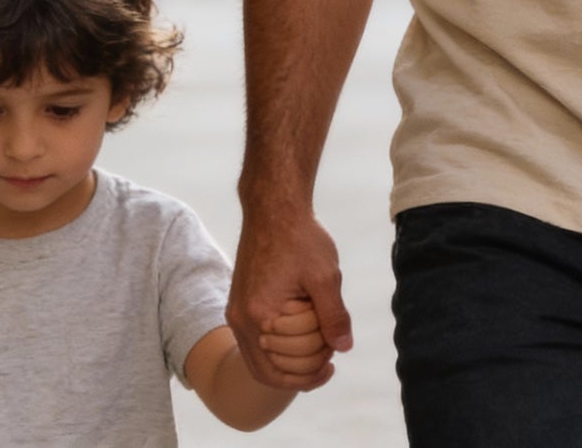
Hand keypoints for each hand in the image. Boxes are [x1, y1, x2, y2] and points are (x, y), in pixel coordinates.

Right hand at [226, 210, 351, 389]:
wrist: (274, 207)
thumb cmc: (300, 237)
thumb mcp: (325, 276)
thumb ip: (334, 315)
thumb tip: (344, 347)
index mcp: (259, 316)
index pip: (282, 369)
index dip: (311, 374)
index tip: (334, 361)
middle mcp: (241, 319)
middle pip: (268, 370)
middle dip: (300, 371)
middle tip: (329, 357)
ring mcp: (238, 311)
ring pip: (259, 358)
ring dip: (288, 361)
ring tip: (317, 348)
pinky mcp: (240, 302)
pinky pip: (255, 340)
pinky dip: (277, 347)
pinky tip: (301, 334)